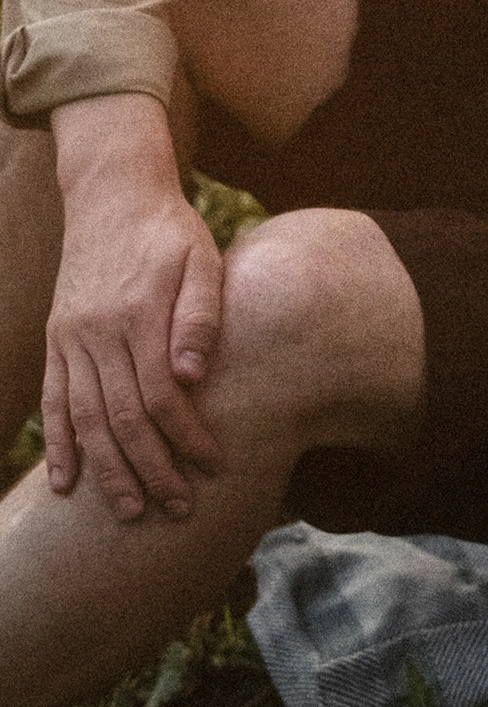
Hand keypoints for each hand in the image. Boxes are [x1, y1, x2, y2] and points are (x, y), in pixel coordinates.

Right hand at [46, 96, 223, 519]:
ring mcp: (71, 338)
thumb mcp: (201, 260)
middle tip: (177, 510)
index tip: (215, 466)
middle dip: (150, 469)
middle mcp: (97, 332)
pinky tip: (66, 482)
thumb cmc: (171, 232)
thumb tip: (193, 378)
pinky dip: (58, 443)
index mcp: (138, 315)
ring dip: (105, 470)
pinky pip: (53, 400)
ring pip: (84, 418)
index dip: (186, 437)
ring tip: (128, 511)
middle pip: (120, 418)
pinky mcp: (57, 339)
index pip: (161, 396)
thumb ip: (200, 317)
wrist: (113, 195)